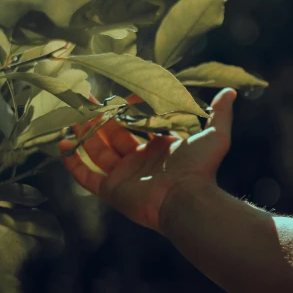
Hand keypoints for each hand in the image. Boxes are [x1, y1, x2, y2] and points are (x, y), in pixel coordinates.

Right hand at [59, 87, 236, 233]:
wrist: (186, 199)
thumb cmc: (200, 168)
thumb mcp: (214, 134)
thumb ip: (220, 113)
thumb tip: (231, 92)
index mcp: (160, 146)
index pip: (138, 124)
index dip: (125, 109)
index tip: (116, 93)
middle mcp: (139, 160)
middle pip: (112, 135)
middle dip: (97, 117)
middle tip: (83, 98)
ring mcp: (123, 176)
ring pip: (97, 151)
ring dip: (83, 133)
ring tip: (70, 114)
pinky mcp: (111, 190)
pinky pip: (86, 176)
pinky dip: (72, 162)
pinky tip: (61, 144)